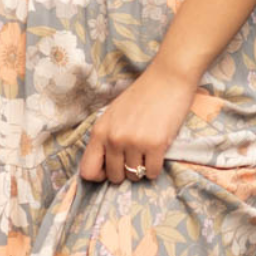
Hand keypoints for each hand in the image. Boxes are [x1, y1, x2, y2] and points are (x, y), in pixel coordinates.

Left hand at [79, 60, 198, 183]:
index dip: (100, 175)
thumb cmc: (141, 96)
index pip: (88, 171)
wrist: (168, 79)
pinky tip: (157, 154)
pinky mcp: (156, 145)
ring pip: (134, 176)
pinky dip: (154, 169)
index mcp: (99, 131)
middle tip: (134, 158)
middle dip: (124, 172)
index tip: (111, 168)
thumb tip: (103, 167)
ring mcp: (134, 142)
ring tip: (146, 152)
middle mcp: (114, 139)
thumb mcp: (113, 116)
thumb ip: (105, 138)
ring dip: (141, 169)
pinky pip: (152, 173)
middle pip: (114, 176)